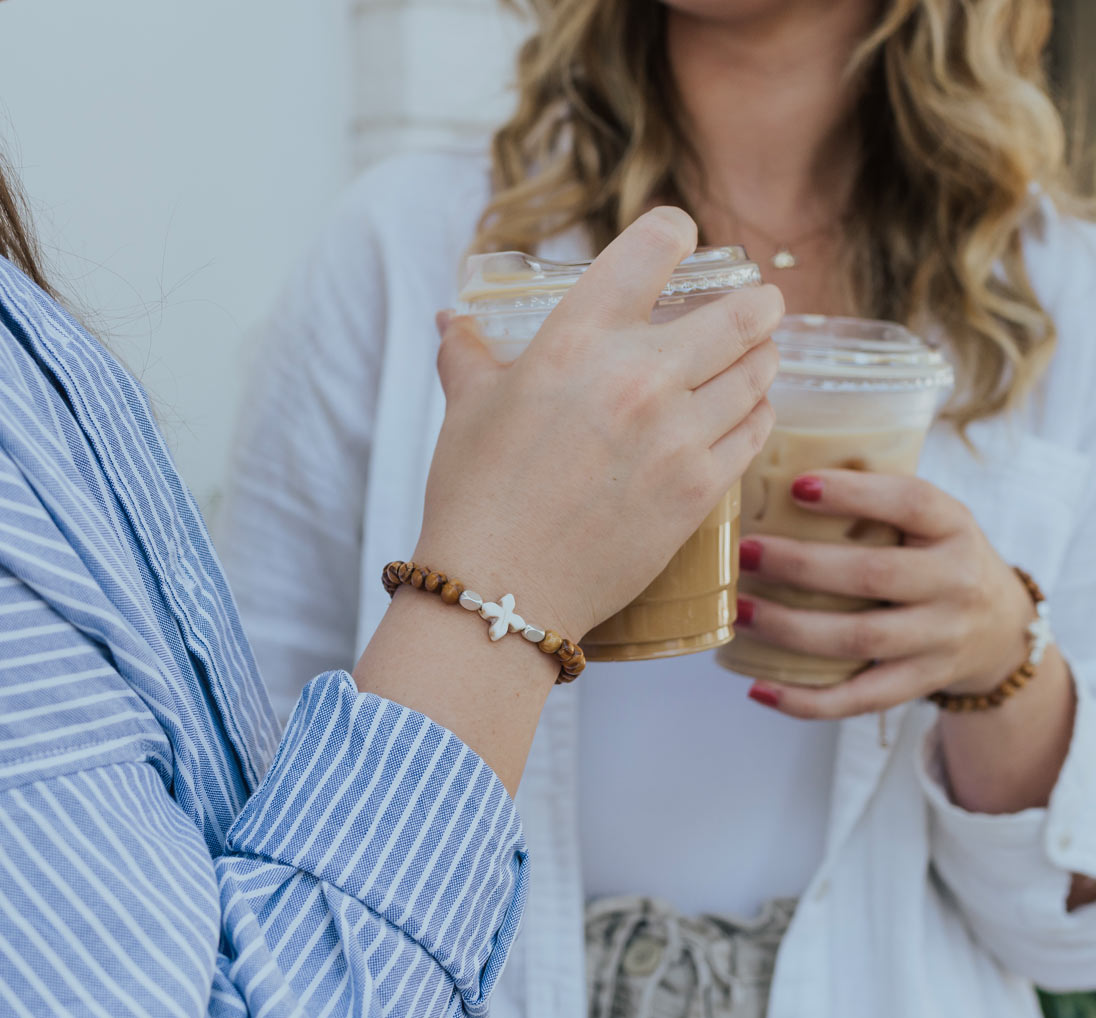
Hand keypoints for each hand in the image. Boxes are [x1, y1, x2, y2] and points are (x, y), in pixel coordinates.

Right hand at [419, 207, 783, 639]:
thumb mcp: (467, 407)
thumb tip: (452, 319)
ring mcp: (678, 435)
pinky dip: (758, 413)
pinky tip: (748, 412)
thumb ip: (469, 352)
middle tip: (760, 304)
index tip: (682, 243)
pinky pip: (756, 431)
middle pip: (740, 313)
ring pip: (758, 373)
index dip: (676, 233)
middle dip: (757, 303)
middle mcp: (639, 375)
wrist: (501, 588)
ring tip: (758, 358)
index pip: (657, 244)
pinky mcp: (700, 489)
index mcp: (578, 337)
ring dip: (762, 359)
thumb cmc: (477, 494)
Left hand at [736, 469, 1036, 718]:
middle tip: (744, 553)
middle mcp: (954, 583)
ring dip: (789, 628)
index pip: (910, 502)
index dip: (855, 493)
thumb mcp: (930, 521)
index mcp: (954, 527)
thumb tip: (772, 479)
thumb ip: (875, 503)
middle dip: (800, 566)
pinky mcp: (920, 682)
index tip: (796, 486)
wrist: (1000, 630)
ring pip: (859, 639)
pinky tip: (758, 689)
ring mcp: (940, 639)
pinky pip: (859, 698)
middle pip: (873, 575)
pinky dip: (806, 700)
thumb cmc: (935, 558)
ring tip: (738, 612)